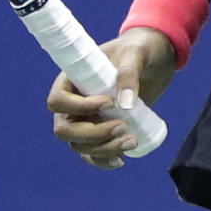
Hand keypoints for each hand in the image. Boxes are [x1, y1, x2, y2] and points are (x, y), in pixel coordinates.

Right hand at [47, 27, 175, 169]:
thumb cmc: (139, 49)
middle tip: (122, 126)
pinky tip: (121, 160)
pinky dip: (103, 161)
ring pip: (79, 146)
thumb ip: (129, 72)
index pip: (57, 101)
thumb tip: (124, 104)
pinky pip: (92, 155)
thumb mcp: (136, 53)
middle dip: (92, 134)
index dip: (77, 107)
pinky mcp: (100, 133)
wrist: (153, 61)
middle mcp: (73, 103)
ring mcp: (84, 121)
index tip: (108, 102)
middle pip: (64, 130)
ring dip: (103, 149)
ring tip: (132, 141)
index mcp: (71, 78)